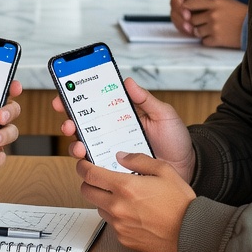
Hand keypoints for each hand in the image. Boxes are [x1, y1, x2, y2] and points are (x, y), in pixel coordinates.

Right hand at [53, 77, 194, 182]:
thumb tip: (128, 81)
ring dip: (76, 145)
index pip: (95, 105)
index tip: (64, 93)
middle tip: (69, 123)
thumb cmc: (175, 140)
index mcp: (121, 115)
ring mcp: (112, 152)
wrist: (187, 167)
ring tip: (80, 146)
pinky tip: (91, 163)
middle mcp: (112, 133)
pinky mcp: (115, 170)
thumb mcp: (163, 114)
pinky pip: (97, 168)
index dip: (76, 98)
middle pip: (83, 126)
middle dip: (70, 122)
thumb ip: (145, 99)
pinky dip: (90, 166)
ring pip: (85, 147)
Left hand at [75, 153, 195, 251]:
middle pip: (87, 192)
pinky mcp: (124, 239)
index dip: (83, 167)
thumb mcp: (164, 169)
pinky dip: (117, 217)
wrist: (191, 232)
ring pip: (99, 208)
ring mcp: (119, 225)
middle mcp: (117, 207)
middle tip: (99, 179)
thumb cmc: (180, 201)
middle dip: (89, 183)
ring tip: (123, 197)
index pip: (90, 175)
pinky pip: (112, 224)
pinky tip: (134, 213)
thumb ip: (138, 159)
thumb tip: (120, 156)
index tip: (83, 164)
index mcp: (125, 187)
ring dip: (104, 200)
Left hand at [170, 0, 245, 47]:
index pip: (191, 3)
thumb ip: (207, 2)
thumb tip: (187, 6)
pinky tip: (217, 36)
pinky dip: (208, 40)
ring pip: (196, 32)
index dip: (187, 8)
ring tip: (212, 30)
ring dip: (201, 32)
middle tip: (204, 23)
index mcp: (215, 2)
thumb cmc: (238, 13)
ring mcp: (214, 28)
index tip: (187, 11)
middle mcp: (212, 14)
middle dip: (196, 22)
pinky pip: (204, 41)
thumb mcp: (224, 1)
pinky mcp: (217, 39)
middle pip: (192, 19)